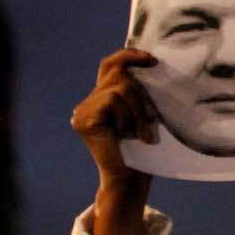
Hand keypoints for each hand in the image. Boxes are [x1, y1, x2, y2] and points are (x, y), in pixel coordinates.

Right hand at [71, 48, 157, 234]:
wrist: (131, 179)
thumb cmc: (143, 149)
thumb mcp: (144, 113)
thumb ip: (139, 92)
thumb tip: (151, 63)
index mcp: (101, 98)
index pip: (111, 65)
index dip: (128, 56)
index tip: (151, 59)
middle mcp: (88, 103)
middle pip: (120, 74)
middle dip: (140, 95)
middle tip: (151, 120)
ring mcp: (83, 111)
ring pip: (121, 88)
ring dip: (138, 110)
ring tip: (141, 133)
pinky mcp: (84, 119)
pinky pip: (114, 100)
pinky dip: (128, 116)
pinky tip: (128, 135)